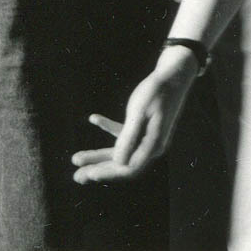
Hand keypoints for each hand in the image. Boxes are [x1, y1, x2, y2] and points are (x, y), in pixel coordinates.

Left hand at [72, 48, 196, 182]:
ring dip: (98, 155)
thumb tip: (119, 163)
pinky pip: (123, 133)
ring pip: (120, 151)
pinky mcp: (143, 127)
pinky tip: (94, 118)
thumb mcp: (140, 111)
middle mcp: (151, 146)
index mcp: (153, 145)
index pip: (128, 168)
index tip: (88, 173)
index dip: (107, 173)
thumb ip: (130, 136)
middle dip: (97, 169)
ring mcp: (147, 138)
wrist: (175, 74)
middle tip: (76, 177)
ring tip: (77, 159)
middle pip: (121, 164)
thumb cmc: (157, 90)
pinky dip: (108, 128)